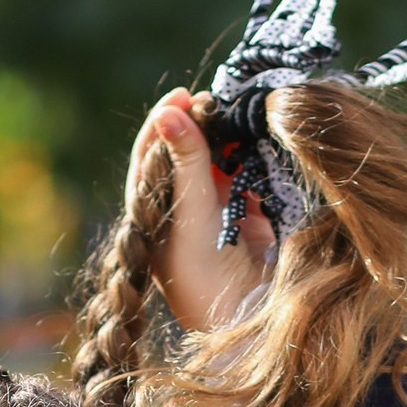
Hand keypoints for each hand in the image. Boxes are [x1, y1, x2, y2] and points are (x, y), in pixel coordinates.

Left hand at [126, 89, 276, 333]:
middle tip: (216, 101)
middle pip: (184, 154)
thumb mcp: (192, 207)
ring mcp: (210, 213)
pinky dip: (249, 160)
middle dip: (200, 125)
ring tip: (237, 117)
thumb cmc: (202, 266)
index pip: (150, 155)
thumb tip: (169, 112)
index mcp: (151, 211)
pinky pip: (243, 178)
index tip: (183, 95)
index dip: (165, 121)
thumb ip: (186, 159)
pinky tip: (256, 143)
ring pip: (215, 163)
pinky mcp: (243, 219)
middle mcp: (177, 211)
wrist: (242, 312)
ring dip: (226, 140)